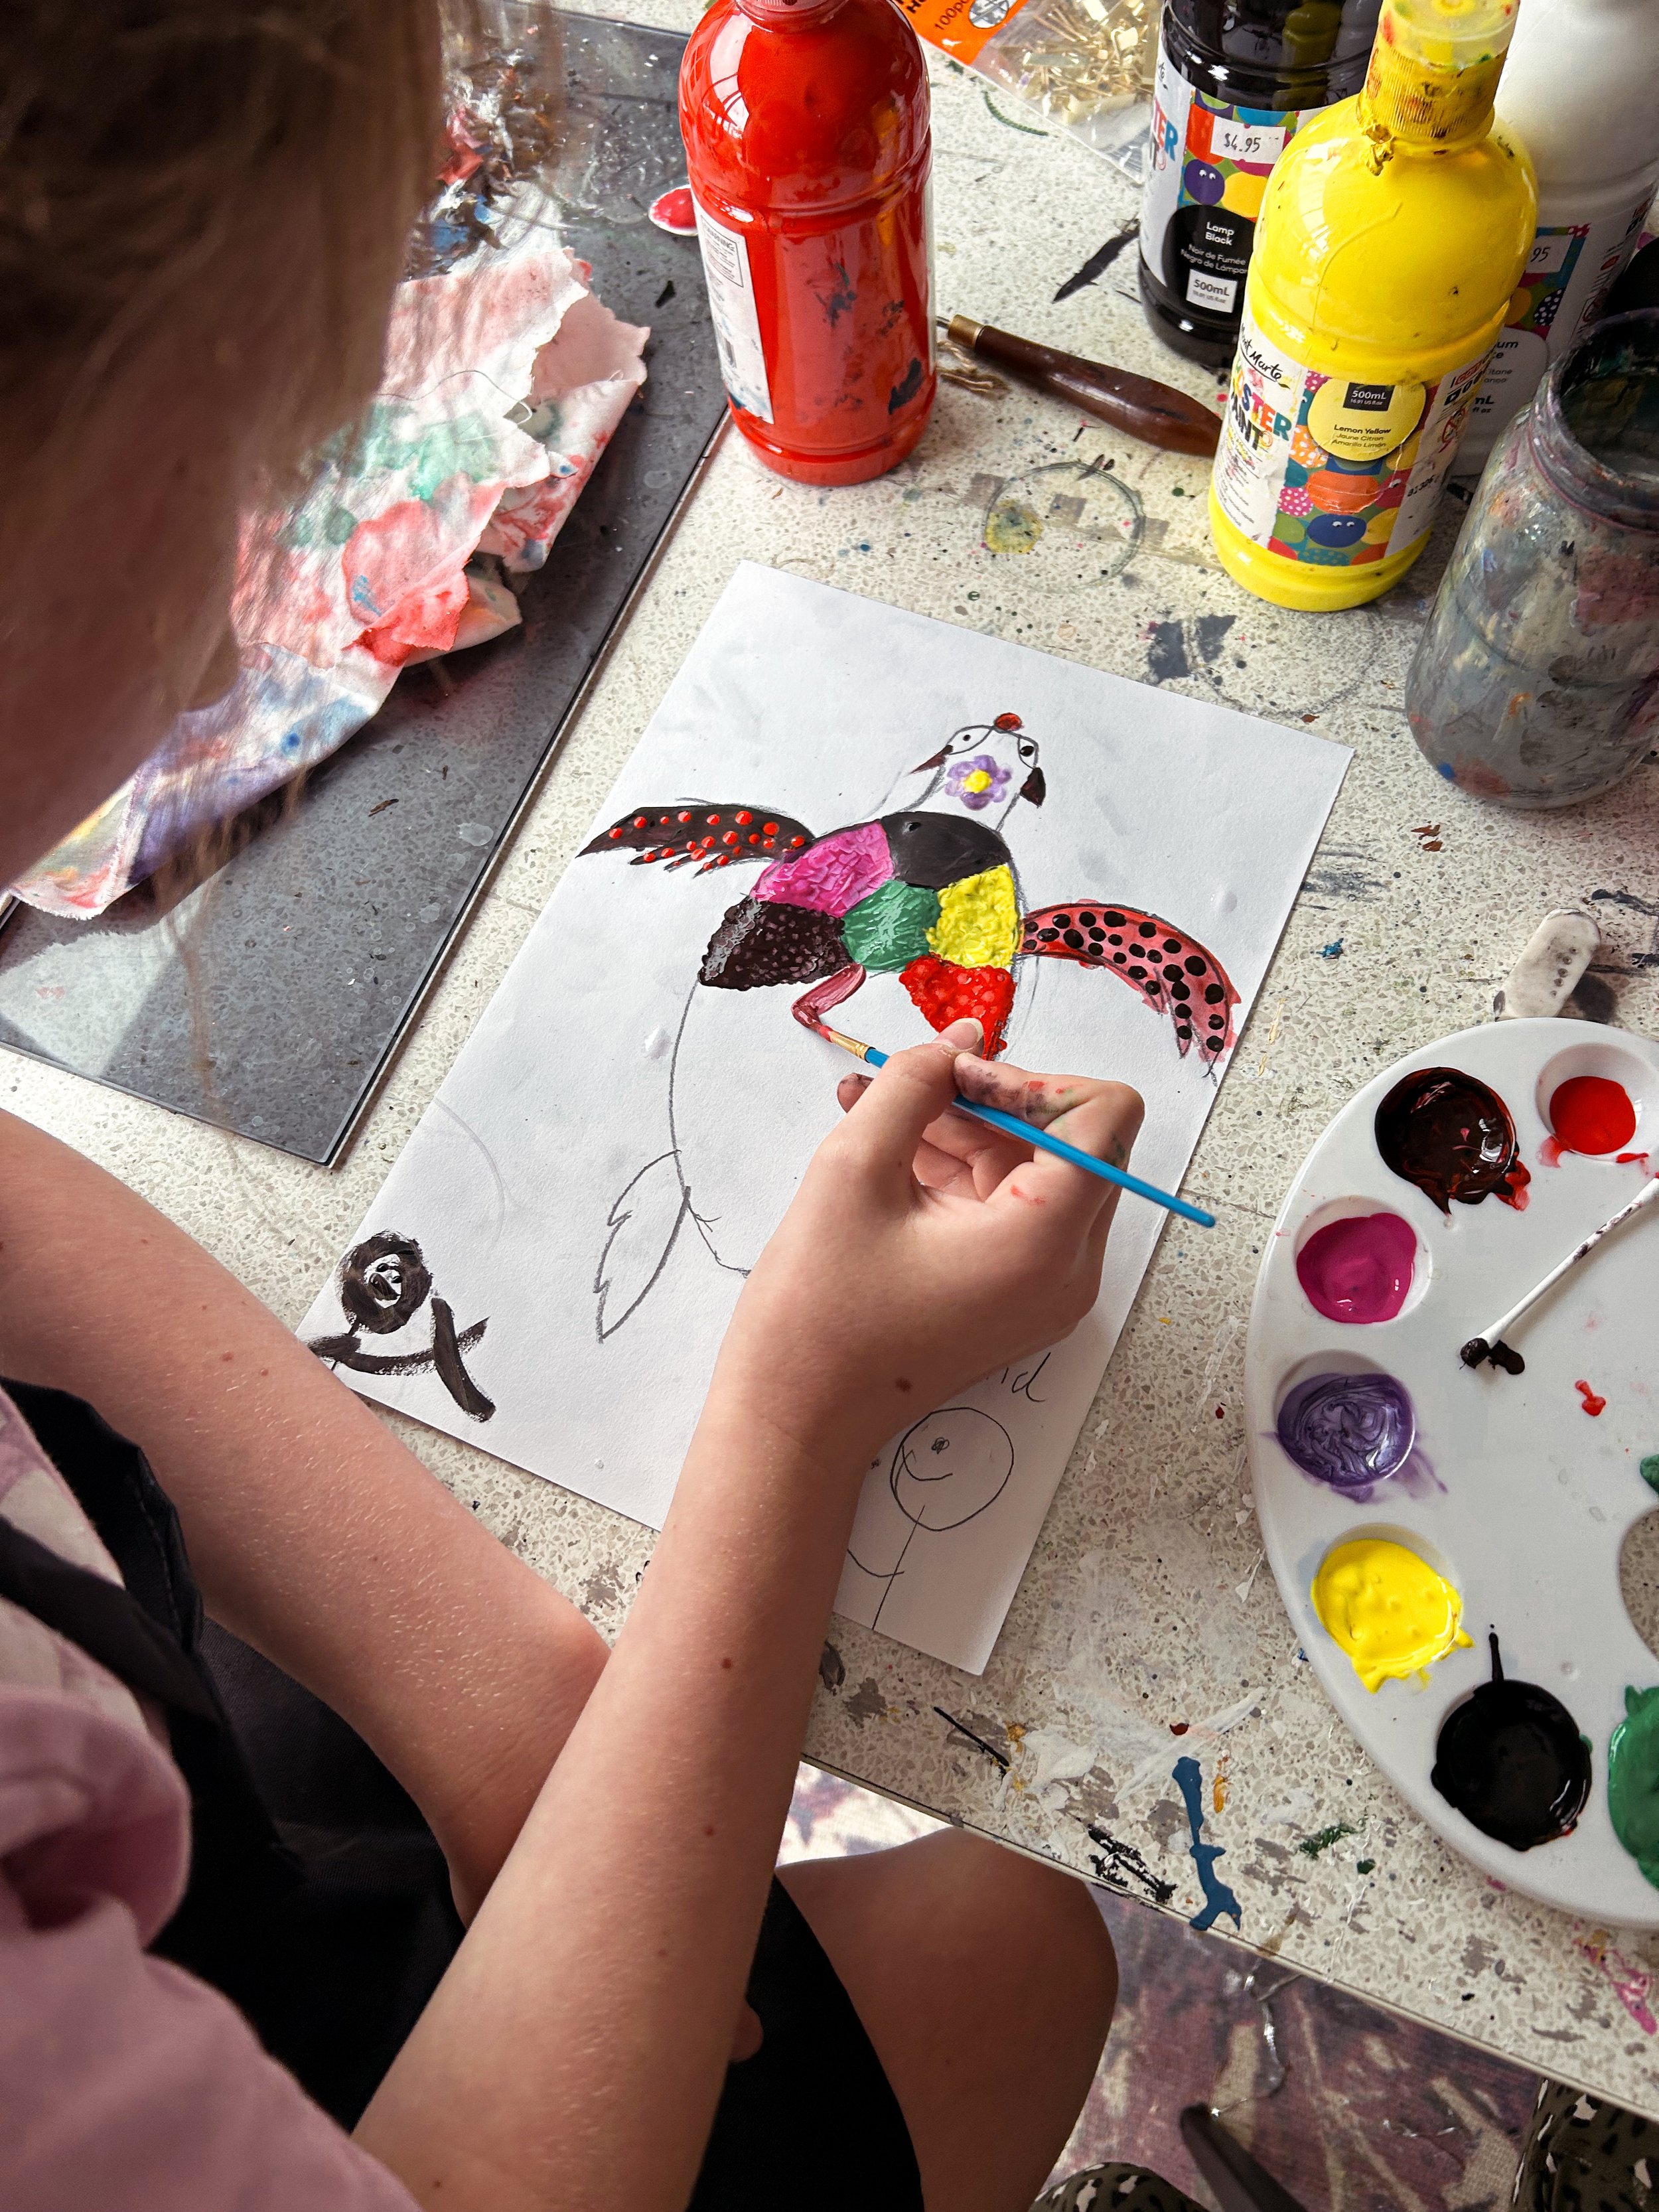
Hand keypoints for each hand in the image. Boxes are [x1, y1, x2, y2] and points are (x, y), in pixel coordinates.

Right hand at [708, 1018, 1143, 1474]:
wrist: (796, 1419)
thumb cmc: (818, 1310)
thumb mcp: (854, 1168)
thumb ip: (915, 1083)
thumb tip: (963, 1038)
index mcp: (1046, 1240)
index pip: (1106, 1114)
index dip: (1032, 1078)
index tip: (954, 1083)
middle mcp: (1070, 1269)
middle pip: (1073, 1139)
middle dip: (992, 1100)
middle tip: (905, 1088)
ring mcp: (1049, 1290)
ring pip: (1035, 1170)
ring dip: (964, 1130)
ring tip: (871, 1110)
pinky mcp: (1019, 1298)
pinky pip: (1012, 1210)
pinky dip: (959, 1172)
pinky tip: (887, 1152)